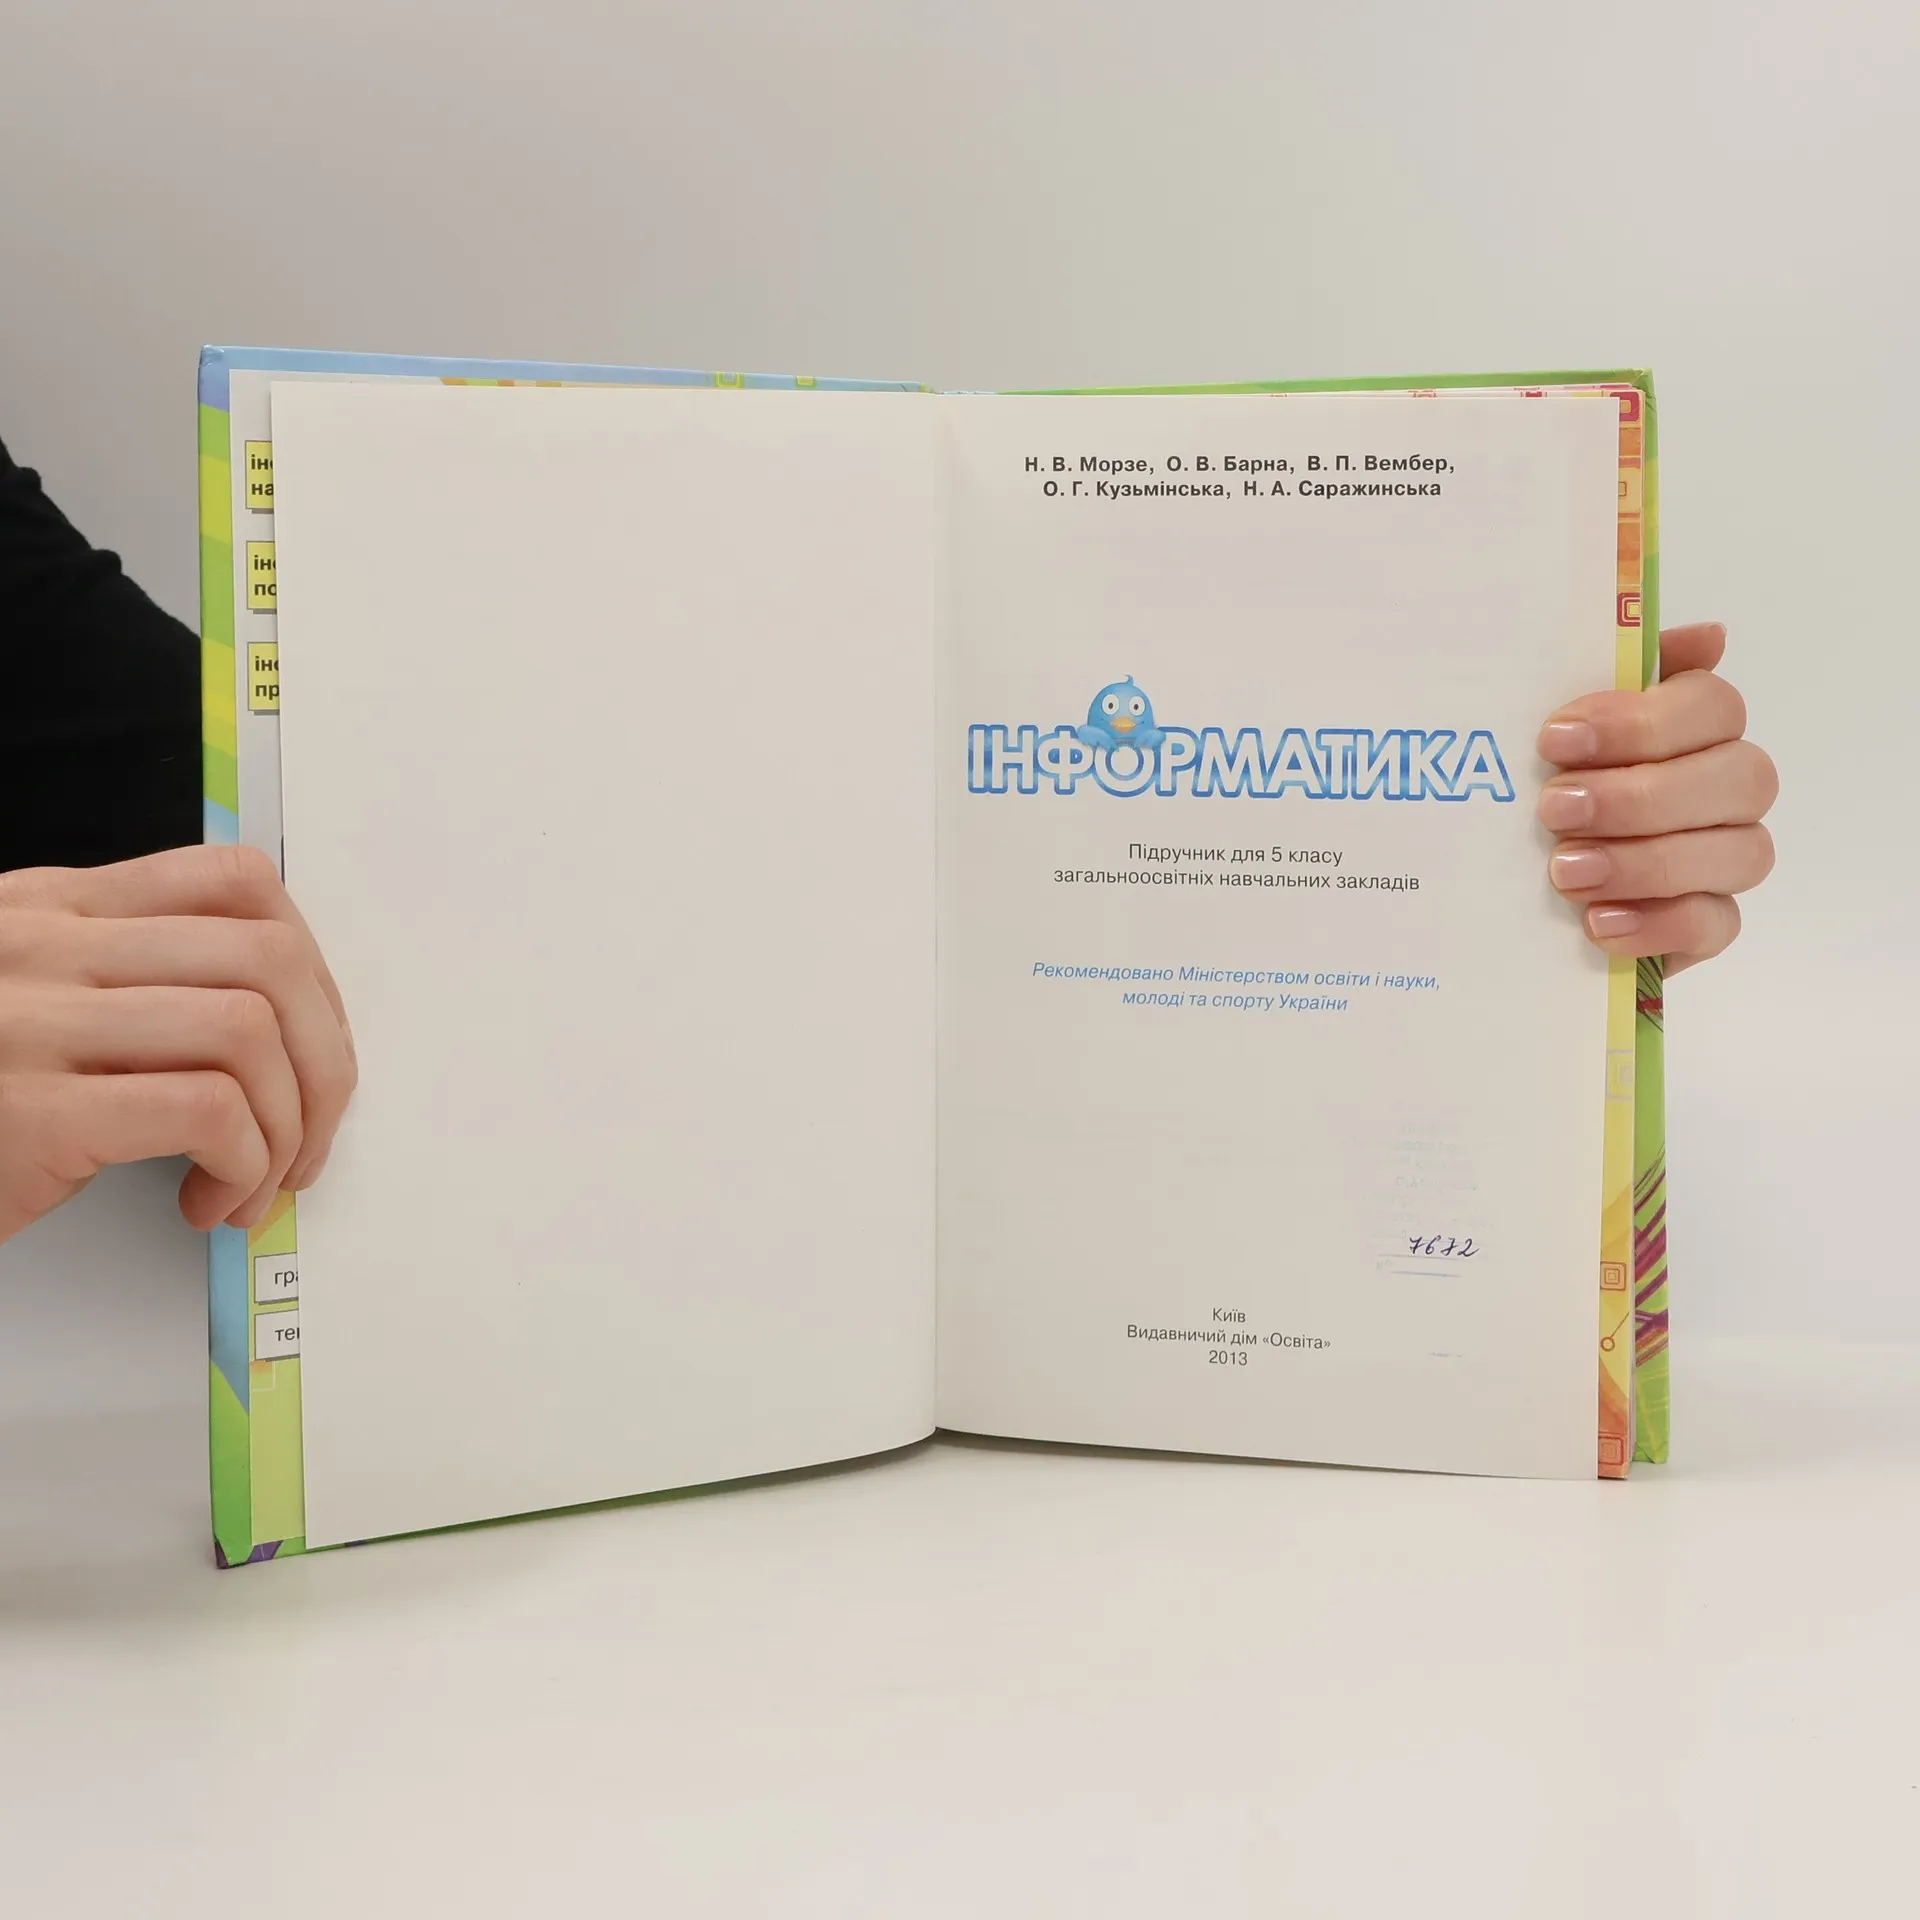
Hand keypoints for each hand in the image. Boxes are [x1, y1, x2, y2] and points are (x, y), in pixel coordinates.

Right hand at [0, 844, 354, 1244]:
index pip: (236, 879)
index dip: (312, 967)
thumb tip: (281, 1020)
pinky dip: (242, 1163)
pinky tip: (208, 1199)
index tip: (314, 1043)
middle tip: (308, 1134)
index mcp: (55, 906)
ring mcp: (32, 1023)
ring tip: (255, 1180)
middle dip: (325, 1061)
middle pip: (268, 958)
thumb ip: (130, 977)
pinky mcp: (34, 1112)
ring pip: (250, 1032)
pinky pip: (206, 1110)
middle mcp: (45, 946)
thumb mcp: (31, 998)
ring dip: (286, 1127)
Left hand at [1537, 622, 1776, 973]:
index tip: (1554, 740)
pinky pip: (1717, 924)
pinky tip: (1598, 923)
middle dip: (1641, 796)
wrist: (1508, 878)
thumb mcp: (1557, 724)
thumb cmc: (1543, 779)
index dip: (1640, 722)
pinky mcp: (1708, 923)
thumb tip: (1709, 635)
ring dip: (1647, 862)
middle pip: (1739, 778)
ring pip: (1739, 852)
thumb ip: (1615, 667)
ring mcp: (1727, 856)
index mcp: (1695, 725)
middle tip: (1555, 810)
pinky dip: (1659, 924)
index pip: (1713, 705)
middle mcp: (1727, 786)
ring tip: (1565, 872)